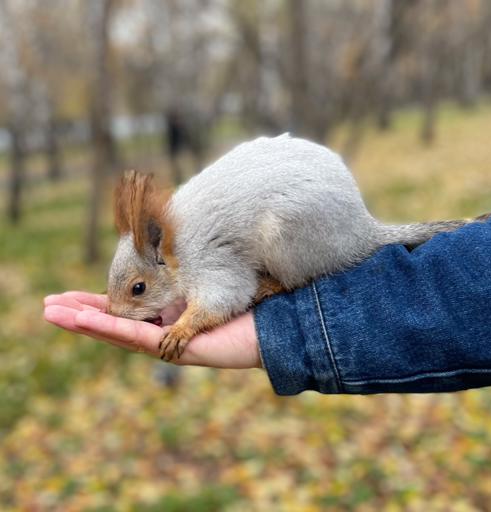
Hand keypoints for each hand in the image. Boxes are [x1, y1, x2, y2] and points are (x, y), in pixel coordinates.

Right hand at [43, 292, 261, 368]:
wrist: (269, 325)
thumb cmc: (242, 303)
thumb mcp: (204, 283)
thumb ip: (183, 271)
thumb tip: (168, 240)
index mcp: (163, 315)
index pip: (120, 309)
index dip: (92, 303)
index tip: (67, 295)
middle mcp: (161, 329)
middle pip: (112, 322)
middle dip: (80, 312)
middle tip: (47, 306)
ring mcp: (167, 341)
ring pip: (117, 332)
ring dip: (84, 322)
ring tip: (52, 314)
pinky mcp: (177, 348)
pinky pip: (139, 337)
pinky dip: (111, 328)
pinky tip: (85, 320)